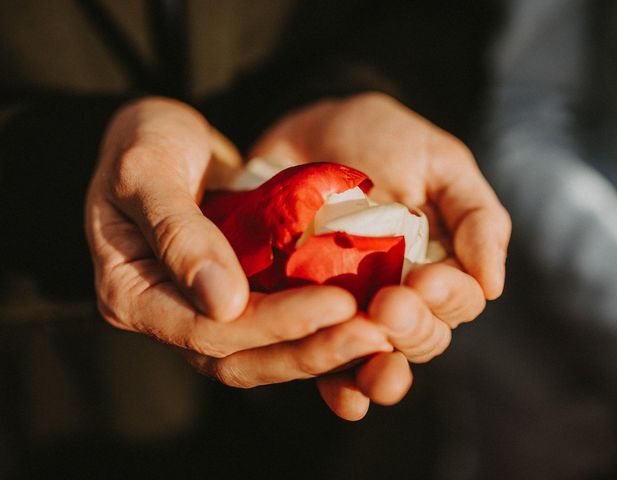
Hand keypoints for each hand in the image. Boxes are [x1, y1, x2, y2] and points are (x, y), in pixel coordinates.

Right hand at [85, 97, 390, 388]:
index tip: (337, 305)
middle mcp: (167, 316)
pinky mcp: (234, 297)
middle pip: (240, 358)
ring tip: (377, 335)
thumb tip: (222, 306)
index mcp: (131, 295)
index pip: (206, 331)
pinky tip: (361, 315)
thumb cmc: (142, 142)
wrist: (159, 136)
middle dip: (308, 350)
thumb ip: (179, 235)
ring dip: (320, 348)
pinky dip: (316, 327)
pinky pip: (275, 325)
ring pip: (263, 353)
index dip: (272, 325)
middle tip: (373, 335)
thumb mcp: (147, 172)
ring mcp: (202, 311)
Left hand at [252, 92, 511, 418]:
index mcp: (438, 265)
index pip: (457, 302)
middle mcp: (399, 295)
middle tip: (388, 305)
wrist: (308, 129)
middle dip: (410, 329)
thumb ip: (476, 216)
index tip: (423, 279)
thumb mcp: (440, 163)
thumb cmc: (383, 140)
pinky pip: (323, 359)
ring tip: (372, 361)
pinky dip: (337, 385)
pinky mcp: (306, 311)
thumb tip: (493, 286)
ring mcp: (352, 307)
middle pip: (420, 338)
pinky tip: (344, 397)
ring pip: (376, 358)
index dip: (446, 299)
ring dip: (377, 369)